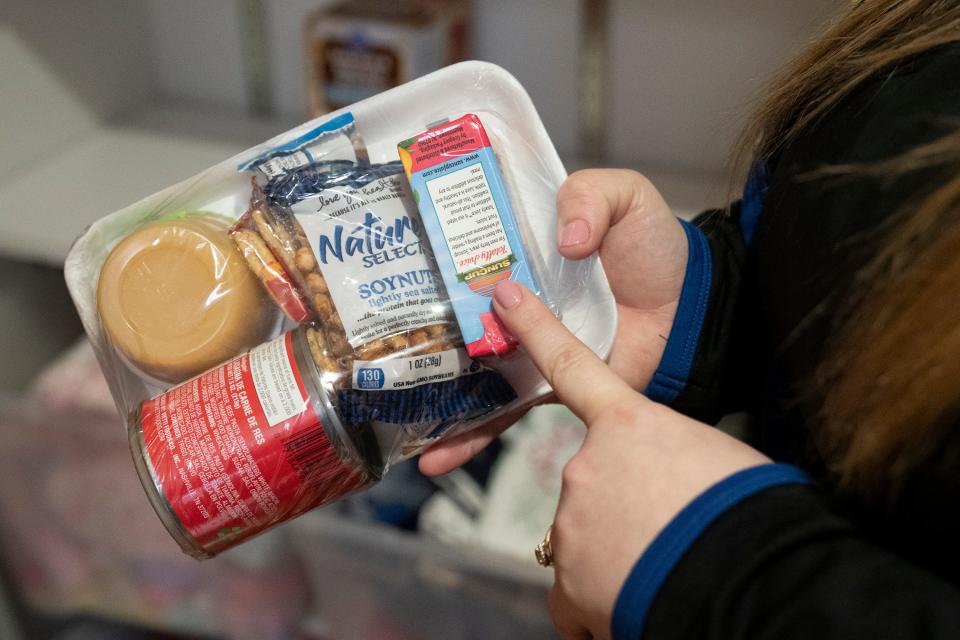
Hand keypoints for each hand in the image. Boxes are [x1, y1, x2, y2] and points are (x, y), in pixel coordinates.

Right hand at [419, 169, 686, 475]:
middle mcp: (513, 299)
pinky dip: (471, 434)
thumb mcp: (625, 198)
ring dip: (429, 396)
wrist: (691, 308)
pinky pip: (504, 411)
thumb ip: (591, 197)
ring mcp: (526, 344)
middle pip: (452, 316)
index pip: (465, 252)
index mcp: (521, 251)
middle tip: (369, 348)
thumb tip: (565, 242)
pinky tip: (437, 457)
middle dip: (411, 333)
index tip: (390, 266)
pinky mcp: (546, 383)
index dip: (428, 256)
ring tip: (389, 418)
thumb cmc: (655, 248)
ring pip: (467, 370)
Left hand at [491, 281, 767, 638]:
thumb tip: (665, 477)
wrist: (747, 579)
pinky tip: (637, 599)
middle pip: (592, 482)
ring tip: (662, 566)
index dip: (536, 329)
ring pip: (585, 540)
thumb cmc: (746, 509)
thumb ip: (668, 455)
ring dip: (616, 553)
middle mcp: (586, 466)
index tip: (505, 297)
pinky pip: (575, 595)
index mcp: (629, 425)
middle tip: (664, 526)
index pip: (572, 366)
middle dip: (619, 505)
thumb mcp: (711, 458)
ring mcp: (570, 523)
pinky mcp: (567, 583)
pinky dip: (600, 603)